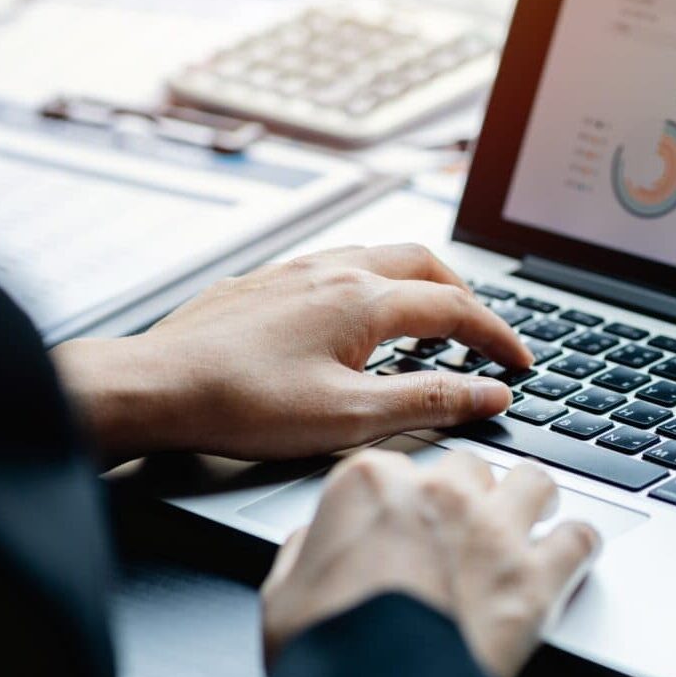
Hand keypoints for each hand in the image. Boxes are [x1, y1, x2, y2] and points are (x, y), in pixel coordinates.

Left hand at [50, 244, 532, 462]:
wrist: (156, 387)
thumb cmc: (243, 405)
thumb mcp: (351, 418)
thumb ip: (429, 401)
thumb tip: (489, 394)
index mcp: (364, 301)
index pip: (456, 310)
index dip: (497, 338)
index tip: (519, 364)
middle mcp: (335, 272)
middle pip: (426, 266)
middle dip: (467, 298)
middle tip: (484, 336)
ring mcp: (297, 271)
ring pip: (380, 258)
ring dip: (420, 285)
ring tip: (431, 325)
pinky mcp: (265, 282)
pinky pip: (339, 265)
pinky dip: (375, 285)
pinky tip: (359, 319)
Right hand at [261, 450, 599, 676]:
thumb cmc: (325, 652)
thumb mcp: (283, 592)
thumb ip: (308, 551)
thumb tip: (319, 543)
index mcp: (371, 484)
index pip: (397, 467)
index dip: (403, 500)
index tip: (405, 521)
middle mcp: (439, 493)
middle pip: (469, 468)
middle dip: (469, 494)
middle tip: (465, 528)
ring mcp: (494, 532)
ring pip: (534, 482)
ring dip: (532, 501)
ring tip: (531, 522)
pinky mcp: (536, 579)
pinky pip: (580, 539)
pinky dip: (578, 548)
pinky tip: (571, 559)